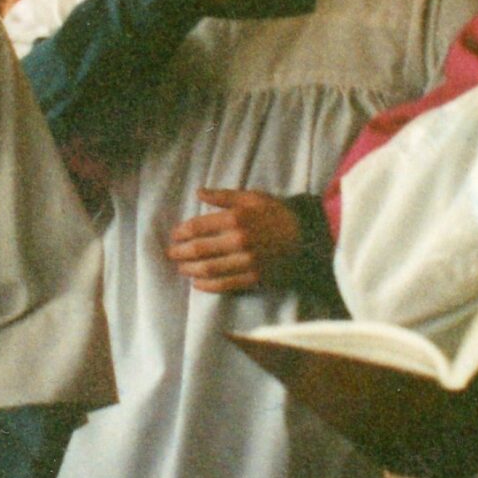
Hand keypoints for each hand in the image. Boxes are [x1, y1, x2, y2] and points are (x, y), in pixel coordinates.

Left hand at [166, 188, 302, 293]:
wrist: (307, 238)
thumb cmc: (277, 214)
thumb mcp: (252, 197)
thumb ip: (223, 196)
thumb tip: (198, 192)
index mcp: (236, 218)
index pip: (198, 227)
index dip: (181, 232)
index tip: (174, 235)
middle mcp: (239, 240)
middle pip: (199, 250)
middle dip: (180, 252)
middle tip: (171, 253)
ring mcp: (246, 261)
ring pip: (208, 269)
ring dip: (190, 269)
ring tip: (181, 268)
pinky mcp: (254, 278)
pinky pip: (225, 284)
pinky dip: (207, 285)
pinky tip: (197, 283)